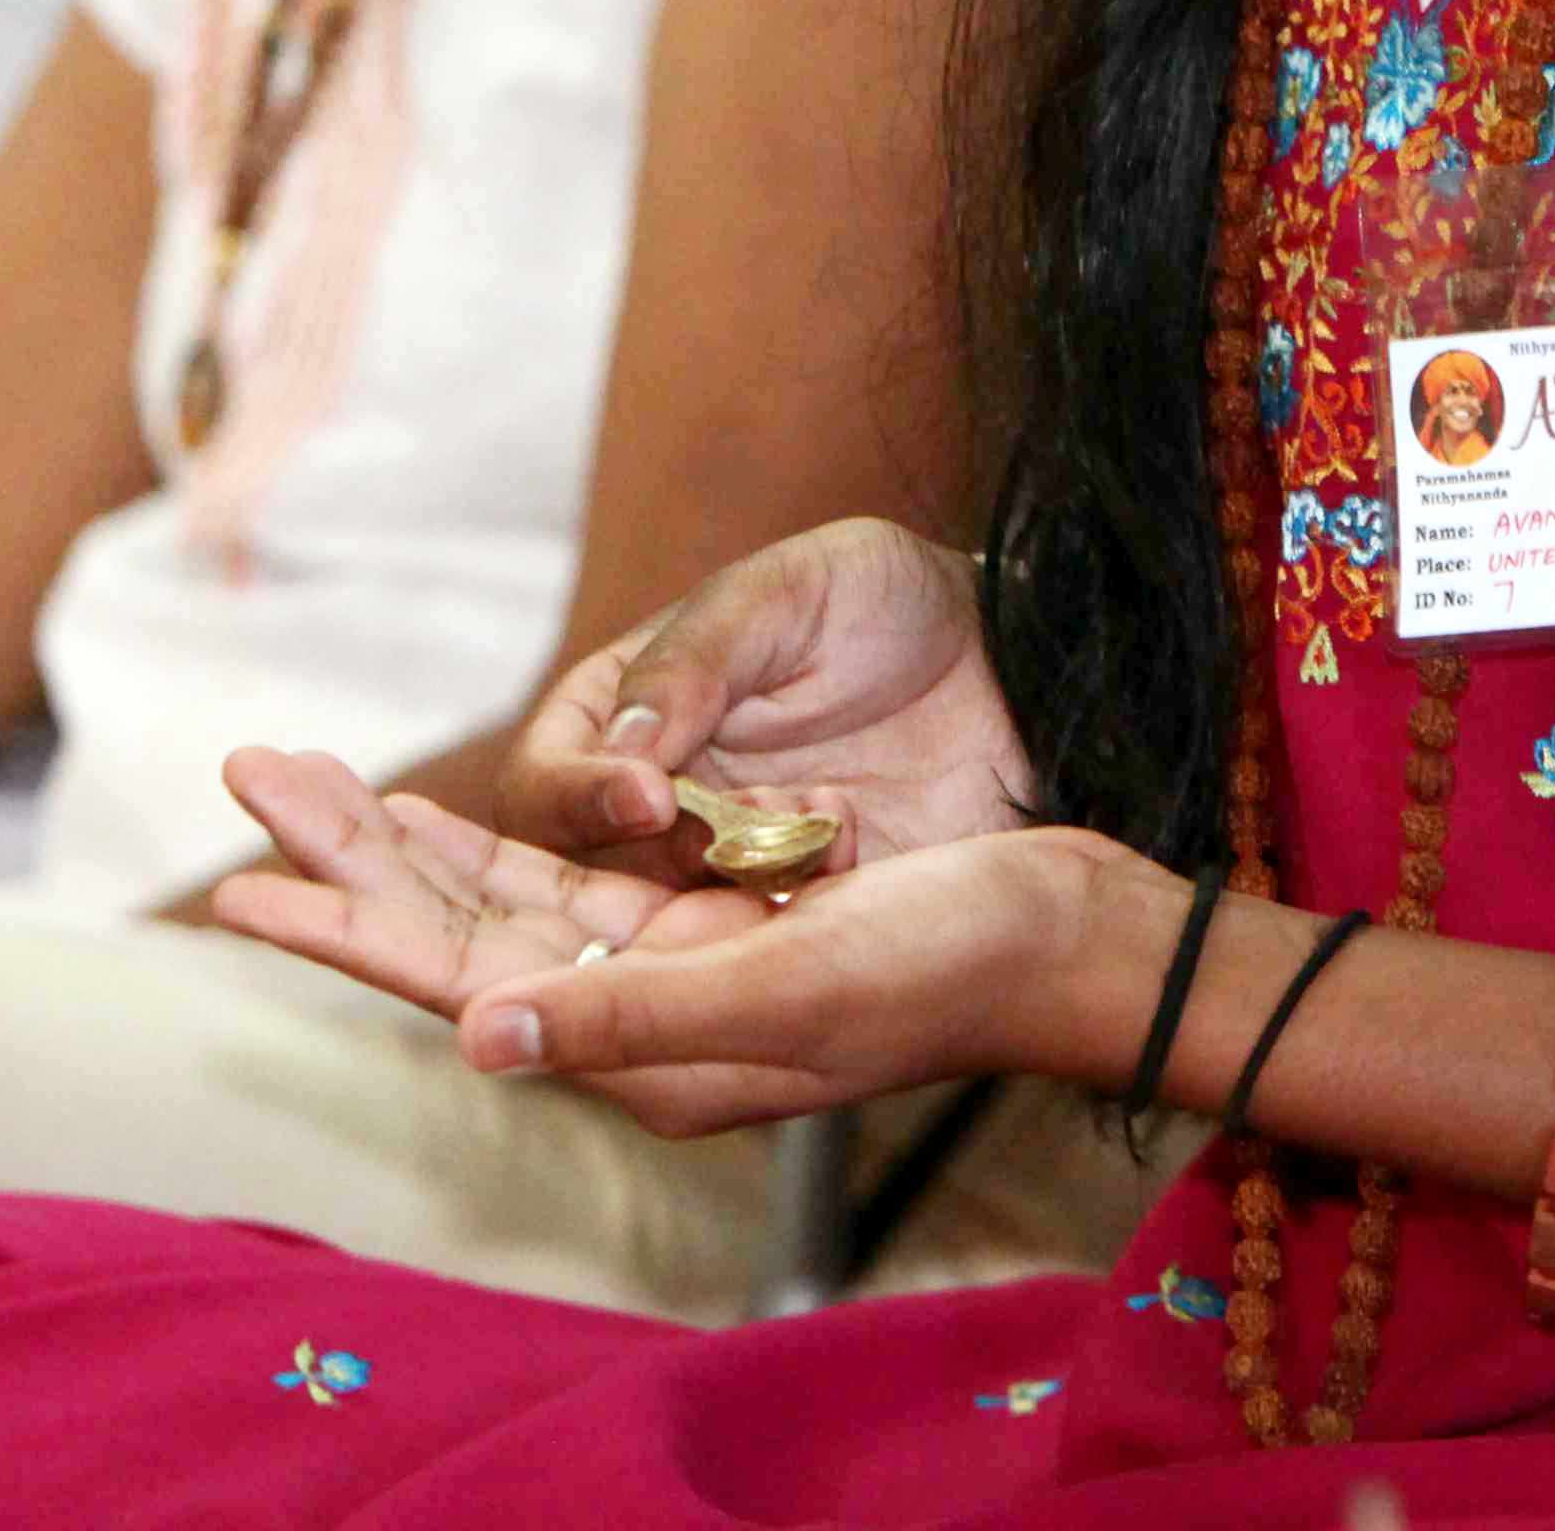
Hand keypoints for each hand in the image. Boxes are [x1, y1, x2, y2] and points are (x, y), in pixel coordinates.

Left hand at [205, 742, 1146, 1135]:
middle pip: (455, 928)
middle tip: (250, 773)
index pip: (453, 980)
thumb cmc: (946, 964)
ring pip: (499, 896)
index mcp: (643, 1048)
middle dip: (349, 856)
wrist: (1071, 933)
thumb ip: (628, 1015)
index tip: (239, 881)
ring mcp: (671, 961)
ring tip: (312, 785)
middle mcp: (638, 1011)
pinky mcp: (713, 913)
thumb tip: (473, 1036)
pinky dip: (495, 840)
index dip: (346, 924)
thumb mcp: (785, 992)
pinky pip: (569, 877)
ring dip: (404, 840)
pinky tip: (446, 814)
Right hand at [493, 516, 1034, 888]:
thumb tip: (621, 745)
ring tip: (817, 847)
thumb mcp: (793, 592)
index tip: (651, 797)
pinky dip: (791, 934)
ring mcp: (723, 876)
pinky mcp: (796, 923)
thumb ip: (699, 654)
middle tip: (725, 848)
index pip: (542, 784)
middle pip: (579, 885)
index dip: (577, 798)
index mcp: (620, 716)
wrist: (1012, 672)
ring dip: (728, 903)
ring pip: (668, 937)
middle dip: (646, 872)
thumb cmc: (890, 604)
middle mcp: (654, 810)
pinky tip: (852, 879)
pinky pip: (759, 962)